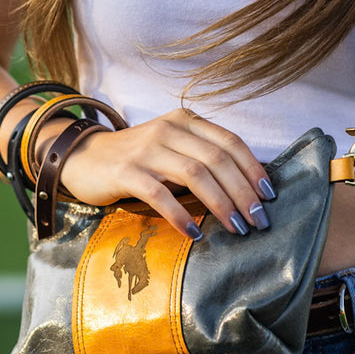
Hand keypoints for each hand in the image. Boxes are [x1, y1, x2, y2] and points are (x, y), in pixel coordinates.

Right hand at [54, 107, 274, 238]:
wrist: (84, 158)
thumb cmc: (137, 159)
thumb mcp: (172, 148)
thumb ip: (202, 157)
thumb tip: (248, 187)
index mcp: (185, 121)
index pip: (229, 142)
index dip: (253, 169)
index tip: (269, 196)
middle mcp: (169, 129)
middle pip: (217, 159)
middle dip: (243, 192)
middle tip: (258, 221)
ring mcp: (147, 149)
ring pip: (194, 174)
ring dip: (220, 203)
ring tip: (236, 228)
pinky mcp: (126, 171)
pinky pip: (159, 193)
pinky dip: (180, 214)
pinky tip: (194, 232)